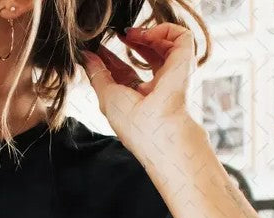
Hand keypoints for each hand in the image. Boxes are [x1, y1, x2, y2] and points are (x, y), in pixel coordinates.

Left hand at [80, 23, 200, 159]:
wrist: (159, 131)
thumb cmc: (133, 123)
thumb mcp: (107, 97)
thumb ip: (97, 74)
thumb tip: (86, 57)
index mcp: (139, 99)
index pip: (126, 73)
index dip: (113, 59)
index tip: (99, 48)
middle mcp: (157, 86)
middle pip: (145, 56)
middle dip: (131, 42)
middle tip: (117, 34)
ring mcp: (173, 73)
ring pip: (163, 43)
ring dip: (145, 34)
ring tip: (129, 33)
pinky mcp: (186, 61)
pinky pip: (180, 36)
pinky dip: (162, 30)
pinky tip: (144, 36)